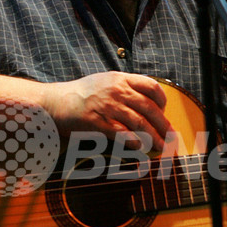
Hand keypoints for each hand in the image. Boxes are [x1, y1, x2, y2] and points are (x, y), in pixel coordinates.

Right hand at [43, 71, 172, 150]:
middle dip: (164, 125)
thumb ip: (124, 88)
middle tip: (171, 137)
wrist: (55, 102)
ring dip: (154, 137)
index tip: (163, 113)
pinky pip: (123, 134)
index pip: (152, 86)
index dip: (162, 101)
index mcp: (120, 78)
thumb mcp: (104, 82)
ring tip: (162, 147)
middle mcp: (117, 90)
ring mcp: (108, 106)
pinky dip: (135, 142)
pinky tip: (142, 148)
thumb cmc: (80, 95)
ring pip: (140, 123)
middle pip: (150, 108)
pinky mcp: (99, 122)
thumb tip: (144, 105)